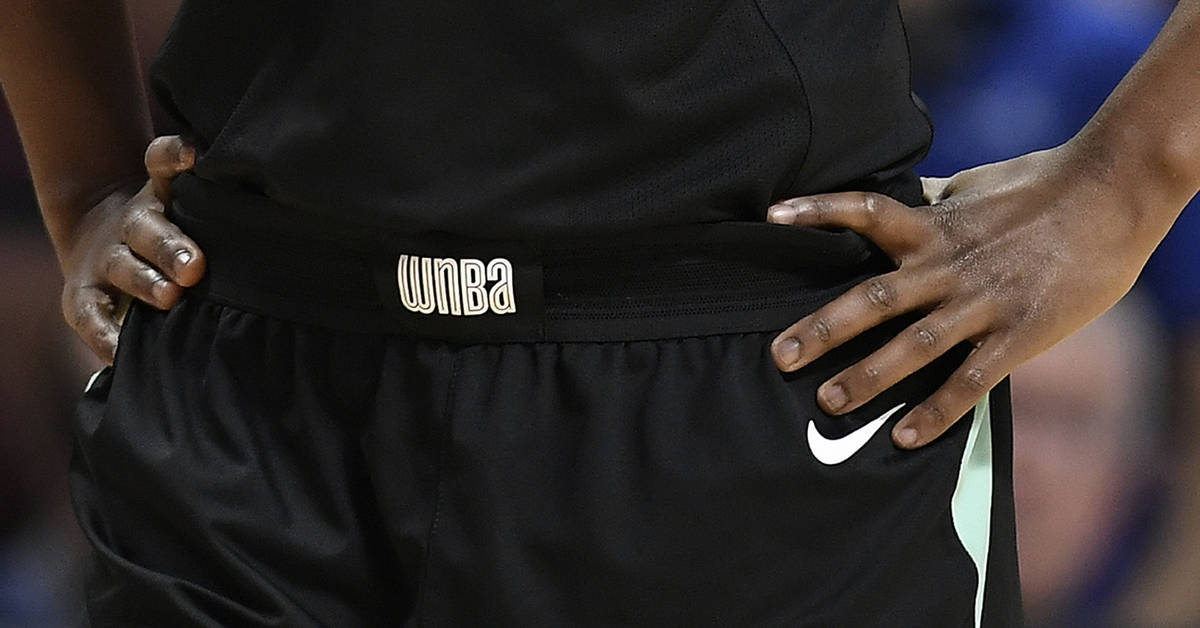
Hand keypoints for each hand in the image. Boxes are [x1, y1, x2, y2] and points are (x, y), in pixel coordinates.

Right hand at [61, 135, 203, 362]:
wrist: (98, 236)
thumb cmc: (175, 228)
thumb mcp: (193, 206)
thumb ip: (223, 203)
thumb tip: (277, 204)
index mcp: (161, 194)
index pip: (161, 163)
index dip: (175, 154)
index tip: (195, 154)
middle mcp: (134, 224)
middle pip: (149, 229)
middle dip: (172, 248)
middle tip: (195, 268)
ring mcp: (108, 259)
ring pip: (125, 268)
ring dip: (146, 282)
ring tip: (169, 298)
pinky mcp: (84, 295)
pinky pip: (91, 315)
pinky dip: (104, 335)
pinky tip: (118, 352)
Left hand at [766, 146, 1152, 448]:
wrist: (1114, 192)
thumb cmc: (1041, 184)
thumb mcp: (974, 185)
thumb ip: (932, 199)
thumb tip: (901, 190)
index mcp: (933, 226)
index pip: (863, 211)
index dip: (817, 212)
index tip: (772, 217)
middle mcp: (947, 266)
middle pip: (874, 299)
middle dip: (824, 330)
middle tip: (780, 356)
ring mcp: (981, 302)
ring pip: (914, 346)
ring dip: (868, 377)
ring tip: (827, 402)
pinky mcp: (1019, 333)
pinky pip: (971, 380)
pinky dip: (938, 411)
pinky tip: (907, 439)